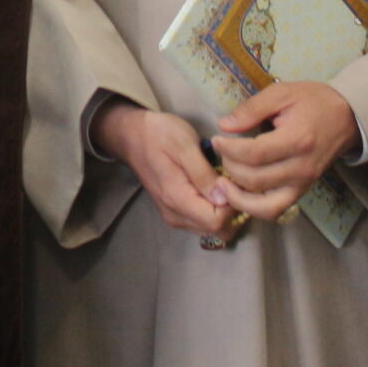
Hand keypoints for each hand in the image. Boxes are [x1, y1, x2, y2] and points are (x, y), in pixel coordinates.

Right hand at [90, 98, 245, 245]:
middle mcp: (176, 216)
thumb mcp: (185, 145)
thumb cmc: (159, 135)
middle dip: (234, 212)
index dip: (233, 205)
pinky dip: (215, 213)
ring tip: (226, 185)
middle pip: (217, 231)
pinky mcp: (175, 213)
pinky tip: (216, 190)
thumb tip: (225, 198)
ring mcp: (175, 217)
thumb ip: (204, 174)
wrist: (132, 135)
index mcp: (177, 199)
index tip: (234, 181)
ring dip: (226, 213)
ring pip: (212, 231)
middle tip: (235, 184)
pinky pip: (203, 224)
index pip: (216, 222)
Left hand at [210, 82, 357, 221]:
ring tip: (222, 181)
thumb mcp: (281, 93)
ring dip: (238, 196)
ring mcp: (303, 184)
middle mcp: (301, 168)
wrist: (347, 117)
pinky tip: (239, 194)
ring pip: (264, 204)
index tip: (216, 139)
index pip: (254, 154)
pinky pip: (276, 209)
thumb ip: (252, 108)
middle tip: (221, 151)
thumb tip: (225, 126)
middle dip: (230, 167)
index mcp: (297, 140)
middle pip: (255, 180)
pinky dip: (254, 208)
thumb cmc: (313, 101)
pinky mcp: (302, 191)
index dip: (229, 149)